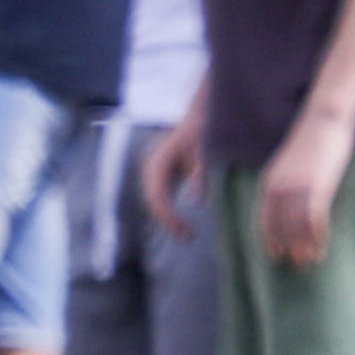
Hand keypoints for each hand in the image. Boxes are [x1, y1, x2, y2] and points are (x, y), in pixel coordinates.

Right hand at [140, 112, 208, 238]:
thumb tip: (196, 202)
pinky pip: (158, 196)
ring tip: (186, 234)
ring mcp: (151, 170)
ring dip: (166, 218)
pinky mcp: (158, 173)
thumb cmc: (201, 134)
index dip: (168, 216)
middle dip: (167, 221)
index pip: (157, 196)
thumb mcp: (204, 154)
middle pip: (152, 201)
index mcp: (157, 162)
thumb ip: (199, 176)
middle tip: (188, 237)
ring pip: (153, 200)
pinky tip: (180, 222)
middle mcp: (149, 167)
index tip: (185, 230)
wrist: (198, 117)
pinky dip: (167, 210)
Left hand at [254, 111, 352, 268]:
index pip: (264, 218)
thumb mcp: (289, 162)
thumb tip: (290, 200)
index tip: (274, 255)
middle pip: (280, 227)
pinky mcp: (317, 188)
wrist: (323, 119)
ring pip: (297, 228)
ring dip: (303, 248)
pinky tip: (322, 248)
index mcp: (270, 181)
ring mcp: (298, 189)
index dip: (270, 239)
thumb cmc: (310, 140)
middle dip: (287, 248)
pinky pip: (314, 221)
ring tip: (309, 262)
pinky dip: (318, 238)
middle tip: (295, 266)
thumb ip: (286, 181)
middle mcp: (279, 187)